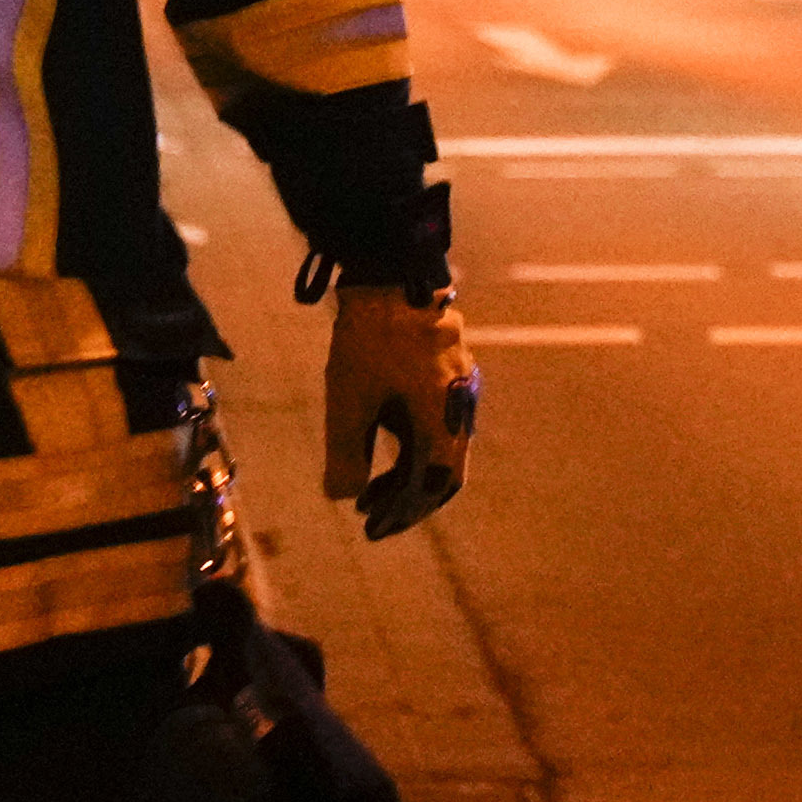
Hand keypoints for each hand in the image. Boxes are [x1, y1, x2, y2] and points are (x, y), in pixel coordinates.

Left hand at [325, 283, 476, 535]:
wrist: (393, 273)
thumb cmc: (370, 337)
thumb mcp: (349, 399)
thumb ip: (345, 453)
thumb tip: (341, 496)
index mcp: (444, 420)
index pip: (434, 486)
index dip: (405, 514)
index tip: (373, 528)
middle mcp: (460, 408)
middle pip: (440, 472)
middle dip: (405, 500)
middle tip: (369, 516)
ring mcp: (457, 389)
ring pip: (438, 447)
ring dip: (406, 473)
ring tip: (367, 488)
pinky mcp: (446, 373)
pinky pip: (435, 422)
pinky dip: (410, 444)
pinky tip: (379, 444)